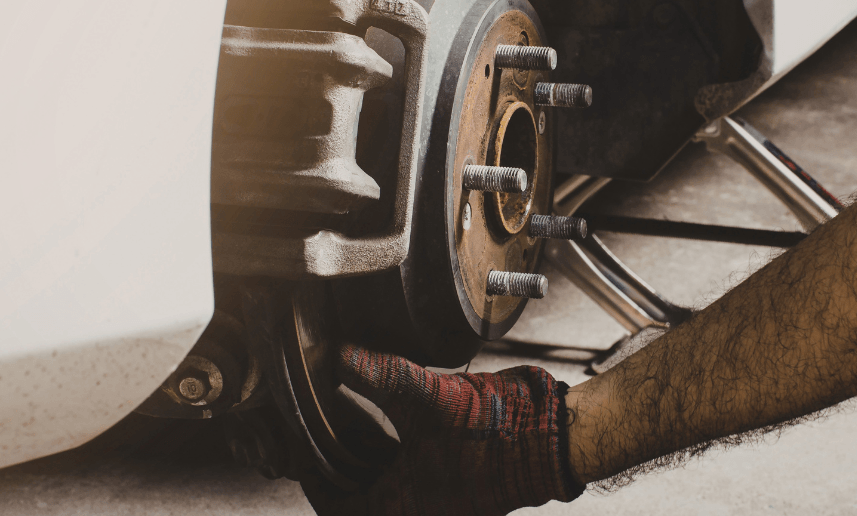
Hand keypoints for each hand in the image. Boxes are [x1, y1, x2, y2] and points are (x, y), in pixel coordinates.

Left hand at [303, 344, 583, 514]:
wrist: (557, 435)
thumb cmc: (504, 436)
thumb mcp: (430, 399)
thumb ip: (380, 376)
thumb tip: (338, 355)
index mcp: (402, 508)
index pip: (336, 506)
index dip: (312, 477)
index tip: (299, 447)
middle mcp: (416, 508)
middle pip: (355, 490)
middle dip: (334, 456)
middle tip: (316, 422)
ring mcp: (435, 494)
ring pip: (382, 475)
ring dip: (362, 446)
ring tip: (344, 408)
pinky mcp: (451, 476)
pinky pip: (407, 463)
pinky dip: (391, 439)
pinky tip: (385, 404)